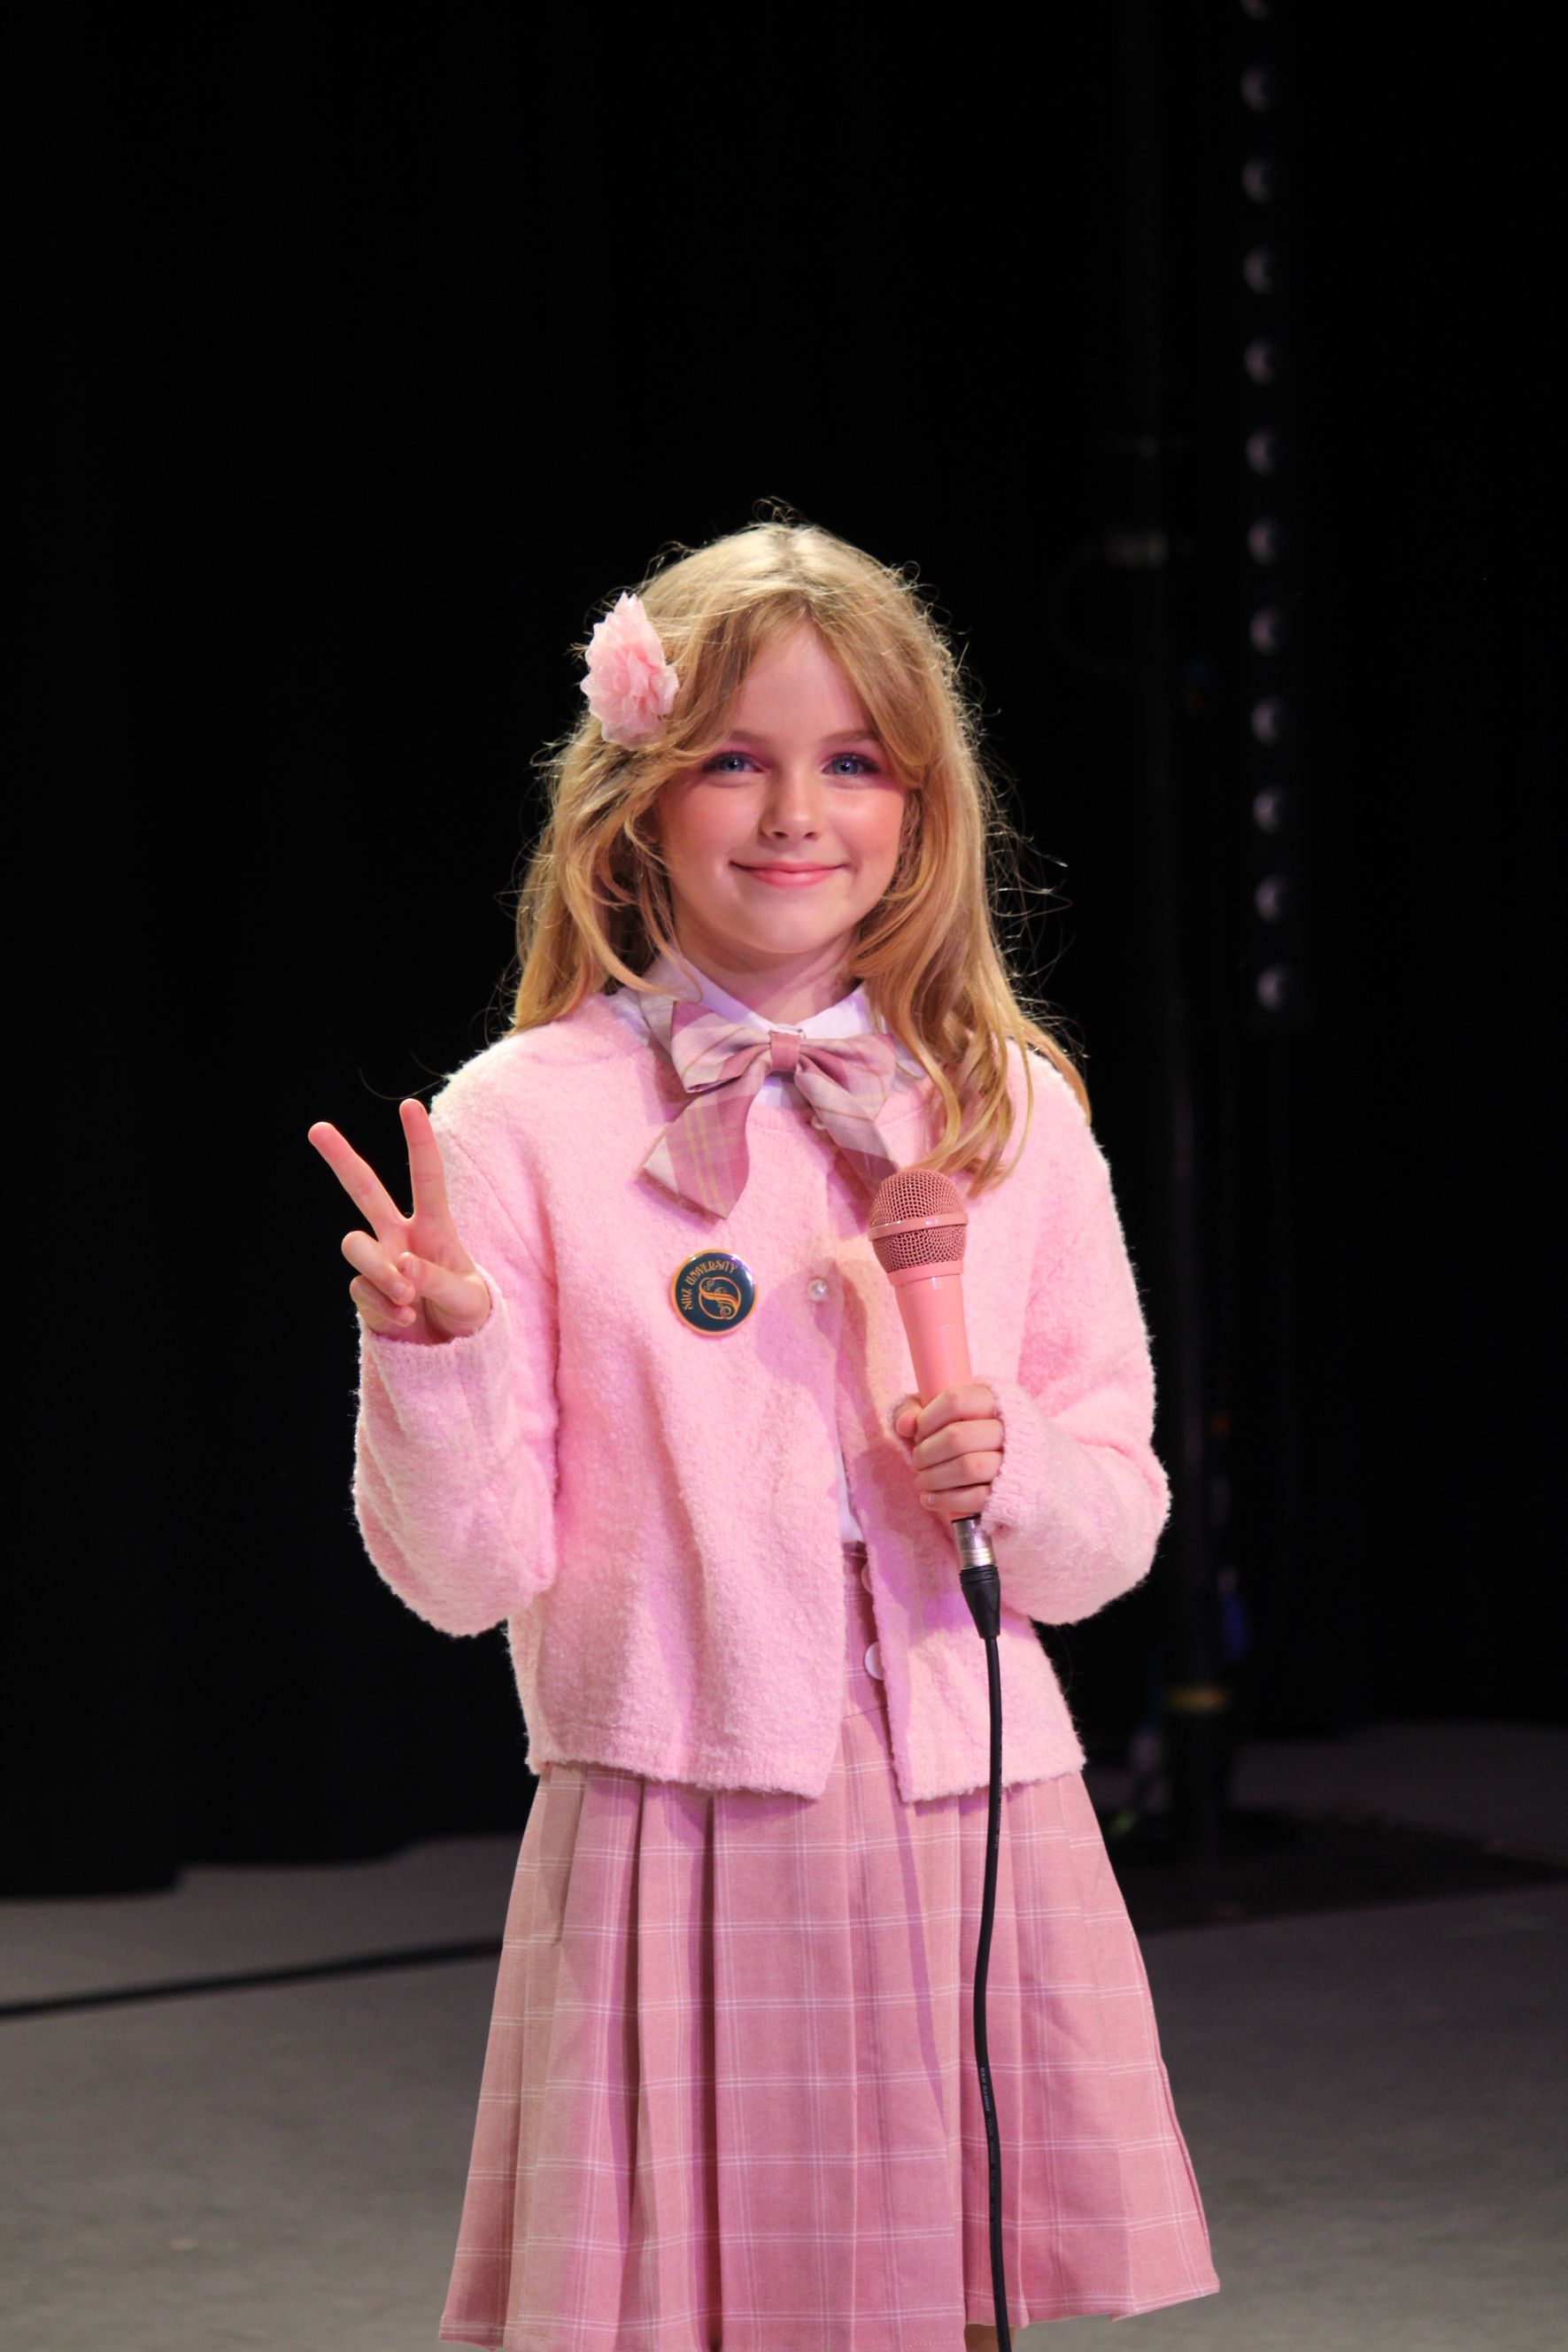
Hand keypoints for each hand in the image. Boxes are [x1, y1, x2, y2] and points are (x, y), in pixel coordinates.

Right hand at [307, 1097, 491, 1345]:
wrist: (451, 1349)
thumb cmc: (467, 1312)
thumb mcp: (467, 1299)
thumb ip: (438, 1281)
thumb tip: (402, 1266)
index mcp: (434, 1225)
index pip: (426, 1176)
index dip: (418, 1141)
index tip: (410, 1106)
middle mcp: (399, 1235)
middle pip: (364, 1189)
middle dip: (341, 1158)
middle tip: (316, 1128)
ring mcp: (378, 1261)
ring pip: (354, 1246)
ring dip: (379, 1272)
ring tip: (408, 1300)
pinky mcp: (364, 1290)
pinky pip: (361, 1291)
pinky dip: (384, 1308)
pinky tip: (405, 1321)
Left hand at [892, 1383, 1003, 1520]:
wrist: (1009, 1473)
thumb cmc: (965, 1436)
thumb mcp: (939, 1415)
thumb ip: (914, 1410)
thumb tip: (905, 1425)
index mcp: (993, 1400)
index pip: (955, 1400)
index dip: (928, 1418)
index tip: (919, 1432)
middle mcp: (1009, 1428)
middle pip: (957, 1436)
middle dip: (926, 1453)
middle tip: (917, 1461)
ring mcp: (1014, 1462)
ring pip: (968, 1467)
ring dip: (934, 1477)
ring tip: (922, 1481)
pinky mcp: (1011, 1492)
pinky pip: (976, 1497)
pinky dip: (945, 1500)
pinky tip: (931, 1499)